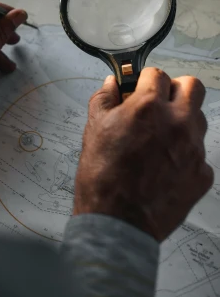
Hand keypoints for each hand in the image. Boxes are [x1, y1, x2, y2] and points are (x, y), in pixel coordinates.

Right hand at [73, 68, 213, 241]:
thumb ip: (104, 99)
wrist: (118, 222)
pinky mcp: (203, 174)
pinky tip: (165, 166)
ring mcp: (194, 149)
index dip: (145, 80)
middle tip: (159, 103)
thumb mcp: (94, 129)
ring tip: (161, 138)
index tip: (139, 89)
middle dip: (175, 89)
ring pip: (198, 119)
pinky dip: (185, 155)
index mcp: (148, 107)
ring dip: (182, 121)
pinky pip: (199, 153)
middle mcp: (177, 123)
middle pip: (193, 86)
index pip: (157, 74)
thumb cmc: (103, 176)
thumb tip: (111, 85)